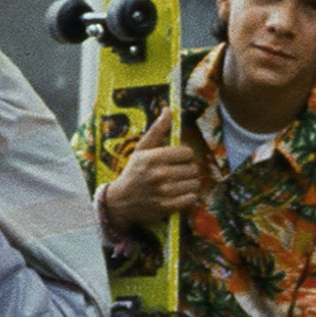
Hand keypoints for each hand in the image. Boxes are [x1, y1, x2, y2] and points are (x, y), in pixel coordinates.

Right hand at [101, 108, 200, 229]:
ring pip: (194, 183)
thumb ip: (157, 129)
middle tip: (177, 172)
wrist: (121, 201)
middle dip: (187, 169)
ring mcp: (164, 192)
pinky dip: (189, 196)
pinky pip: (191, 198)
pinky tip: (180, 194)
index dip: (184, 156)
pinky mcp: (167, 207)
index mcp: (155, 157)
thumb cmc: (133, 172)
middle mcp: (160, 174)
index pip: (188, 153)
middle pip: (193, 168)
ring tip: (179, 183)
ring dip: (190, 183)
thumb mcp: (141, 149)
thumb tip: (168, 109)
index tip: (177, 159)